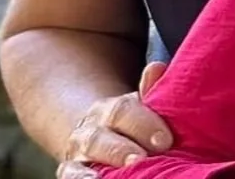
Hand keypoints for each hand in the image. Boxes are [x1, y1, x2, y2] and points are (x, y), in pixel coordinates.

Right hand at [58, 62, 169, 176]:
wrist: (103, 141)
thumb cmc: (133, 127)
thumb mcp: (142, 110)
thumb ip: (150, 92)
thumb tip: (156, 67)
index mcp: (112, 110)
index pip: (123, 111)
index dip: (143, 124)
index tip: (165, 140)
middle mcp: (91, 128)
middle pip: (101, 136)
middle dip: (121, 149)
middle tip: (141, 159)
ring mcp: (78, 151)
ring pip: (86, 154)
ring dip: (104, 161)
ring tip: (122, 172)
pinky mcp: (70, 170)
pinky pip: (69, 174)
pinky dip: (79, 178)